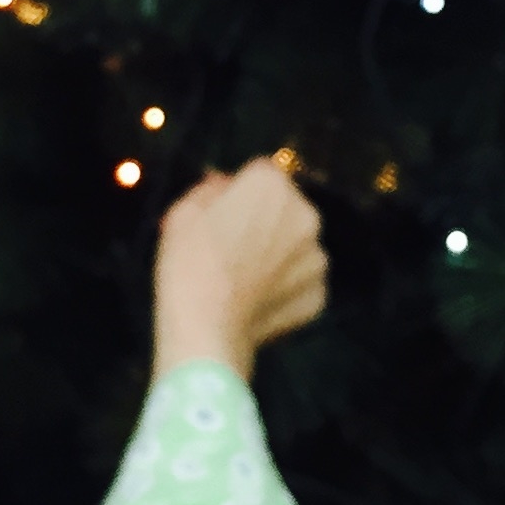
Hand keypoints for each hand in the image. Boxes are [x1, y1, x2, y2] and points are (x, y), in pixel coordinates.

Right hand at [153, 160, 328, 380]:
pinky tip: (256, 300)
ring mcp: (317, 258)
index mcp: (272, 185)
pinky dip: (284, 289)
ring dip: (278, 255)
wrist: (205, 328)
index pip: (260, 175)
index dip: (238, 193)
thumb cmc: (188, 264)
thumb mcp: (185, 211)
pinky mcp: (319, 295)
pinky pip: (301, 284)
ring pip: (296, 247)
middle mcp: (305, 215)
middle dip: (265, 221)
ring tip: (243, 278)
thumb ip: (211, 187)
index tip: (221, 216)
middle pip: (285, 209)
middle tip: (232, 249)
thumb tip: (224, 182)